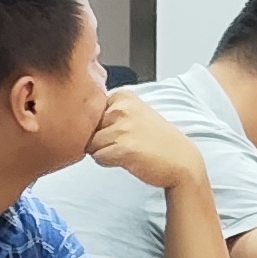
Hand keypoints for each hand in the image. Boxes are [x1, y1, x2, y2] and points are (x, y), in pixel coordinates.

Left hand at [86, 87, 207, 196]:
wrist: (181, 161)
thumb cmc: (156, 140)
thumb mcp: (134, 113)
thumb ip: (108, 111)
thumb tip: (75, 118)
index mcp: (123, 95)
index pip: (89, 112)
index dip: (101, 126)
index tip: (121, 130)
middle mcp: (122, 108)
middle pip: (88, 128)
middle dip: (100, 138)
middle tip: (125, 142)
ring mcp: (123, 127)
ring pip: (91, 145)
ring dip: (105, 152)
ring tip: (127, 150)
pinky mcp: (124, 148)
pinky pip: (99, 158)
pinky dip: (110, 162)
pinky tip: (128, 159)